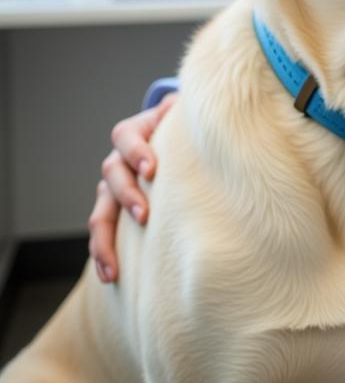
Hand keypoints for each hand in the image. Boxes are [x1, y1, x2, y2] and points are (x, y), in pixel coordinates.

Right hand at [88, 92, 176, 282]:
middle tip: (144, 214)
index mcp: (136, 131)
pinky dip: (104, 253)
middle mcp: (120, 159)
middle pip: (112, 173)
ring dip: (105, 238)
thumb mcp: (186, 115)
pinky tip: (111, 275)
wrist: (177, 139)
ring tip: (115, 266)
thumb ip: (190, 112)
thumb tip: (206, 108)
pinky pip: (103, 232)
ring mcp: (114, 186)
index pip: (126, 137)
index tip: (153, 169)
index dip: (137, 151)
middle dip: (127, 194)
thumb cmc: (186, 128)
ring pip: (101, 210)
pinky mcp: (116, 209)